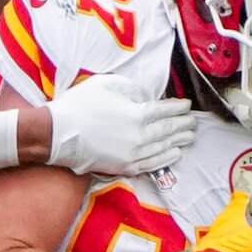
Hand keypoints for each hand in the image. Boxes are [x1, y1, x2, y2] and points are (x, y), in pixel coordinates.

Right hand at [46, 73, 193, 175]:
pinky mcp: (124, 167)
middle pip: (168, 130)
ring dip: (178, 142)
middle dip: (183, 125)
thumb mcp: (105, 84)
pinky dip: (165, 159)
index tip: (187, 105)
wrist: (58, 134)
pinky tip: (173, 155)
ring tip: (189, 138)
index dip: (178, 108)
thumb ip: (129, 87)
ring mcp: (133, 154)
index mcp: (137, 113)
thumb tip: (142, 94)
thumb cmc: (79, 105)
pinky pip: (151, 164)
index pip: (165, 110)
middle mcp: (140, 136)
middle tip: (193, 123)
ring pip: (163, 148)